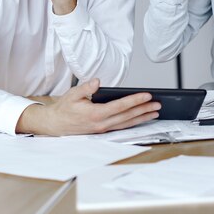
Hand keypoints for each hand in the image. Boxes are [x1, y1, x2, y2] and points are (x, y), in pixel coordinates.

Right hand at [16, 78, 161, 135]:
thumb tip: (97, 82)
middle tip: (157, 104)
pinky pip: (122, 127)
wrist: (56, 125)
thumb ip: (86, 88)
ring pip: (127, 124)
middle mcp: (102, 124)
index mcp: (95, 114)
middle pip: (127, 116)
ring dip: (142, 118)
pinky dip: (134, 123)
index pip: (120, 106)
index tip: (147, 96)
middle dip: (144, 110)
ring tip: (155, 113)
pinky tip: (141, 119)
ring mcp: (103, 129)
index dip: (135, 101)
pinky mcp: (103, 131)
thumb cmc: (64, 108)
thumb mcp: (72, 94)